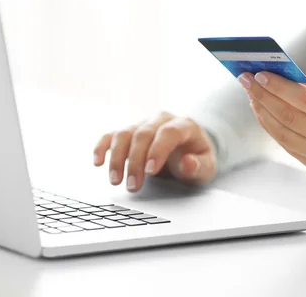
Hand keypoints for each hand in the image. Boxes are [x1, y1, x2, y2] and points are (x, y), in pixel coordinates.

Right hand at [93, 112, 216, 191]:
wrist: (189, 148)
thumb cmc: (198, 158)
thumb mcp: (207, 167)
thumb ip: (199, 166)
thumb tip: (187, 163)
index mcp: (184, 125)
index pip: (168, 132)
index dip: (158, 150)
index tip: (150, 171)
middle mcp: (161, 120)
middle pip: (143, 134)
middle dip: (135, 161)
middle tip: (133, 185)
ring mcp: (144, 124)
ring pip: (125, 134)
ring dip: (117, 157)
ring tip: (116, 181)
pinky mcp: (130, 132)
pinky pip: (112, 135)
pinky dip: (102, 146)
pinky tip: (97, 162)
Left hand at [238, 72, 305, 173]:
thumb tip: (281, 78)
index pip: (304, 100)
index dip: (279, 87)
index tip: (259, 74)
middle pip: (289, 117)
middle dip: (264, 97)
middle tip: (247, 81)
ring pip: (283, 134)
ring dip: (263, 113)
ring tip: (252, 96)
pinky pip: (286, 145)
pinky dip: (271, 128)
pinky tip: (262, 113)